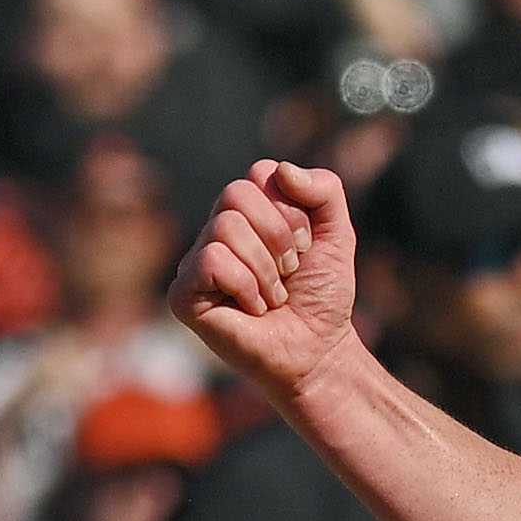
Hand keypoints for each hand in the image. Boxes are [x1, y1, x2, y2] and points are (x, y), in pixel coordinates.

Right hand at [169, 162, 349, 404]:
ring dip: (267, 269)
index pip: (262, 174)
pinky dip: (247, 286)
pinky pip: (212, 261)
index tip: (305, 246)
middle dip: (280, 236)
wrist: (317, 349)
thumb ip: (324, 190)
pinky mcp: (183, 293)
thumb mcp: (338, 234)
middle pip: (237, 194)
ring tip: (273, 295)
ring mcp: (195, 260)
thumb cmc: (321, 294)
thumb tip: (281, 171)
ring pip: (226, 227)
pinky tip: (253, 309)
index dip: (294, 210)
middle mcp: (216, 230)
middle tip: (289, 270)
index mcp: (248, 211)